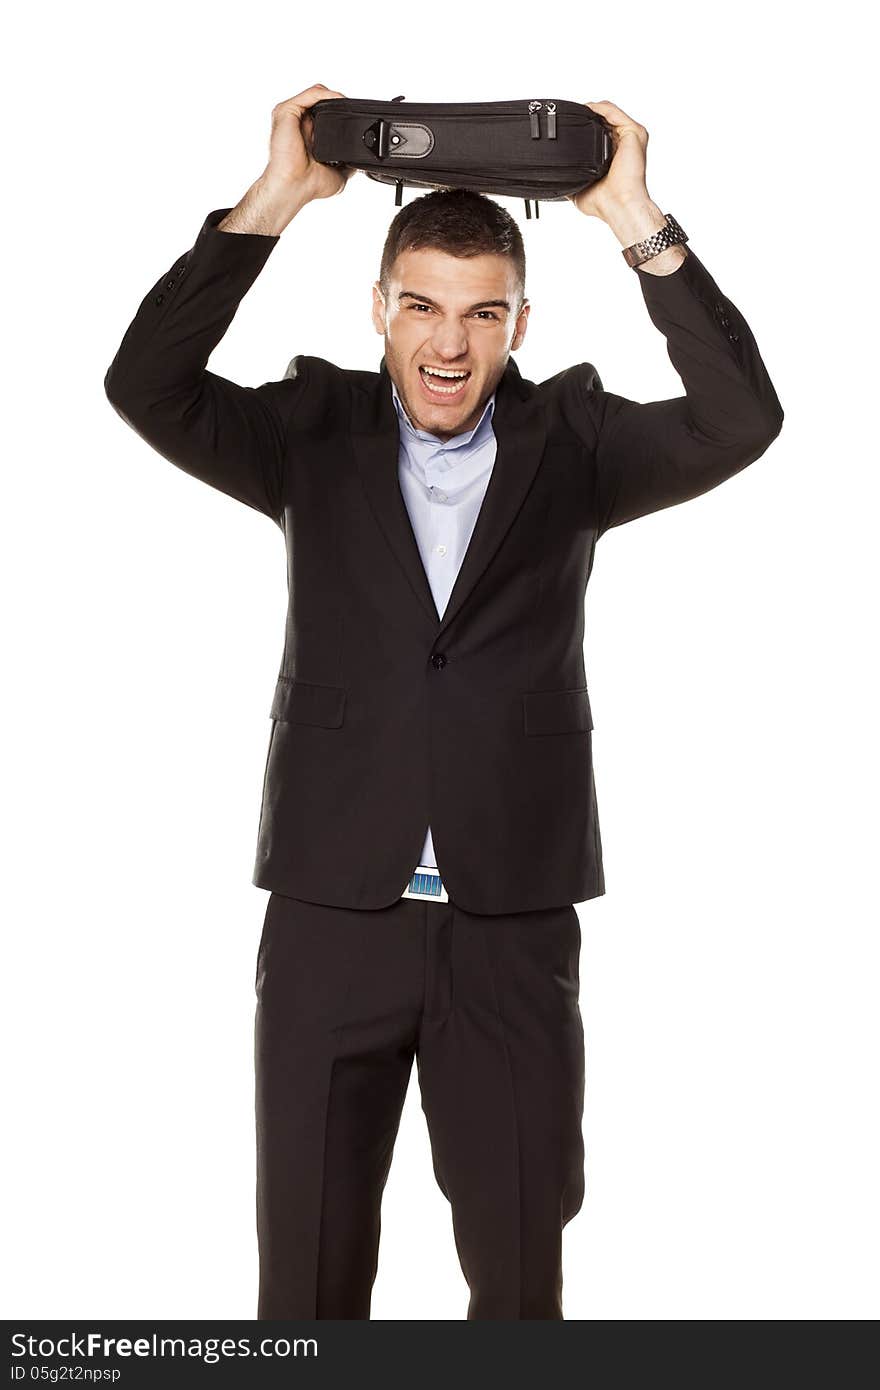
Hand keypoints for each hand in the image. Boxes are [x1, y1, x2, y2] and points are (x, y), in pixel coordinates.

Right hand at [261, 83, 356, 203]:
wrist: (295, 186)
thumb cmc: (309, 185)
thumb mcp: (338, 174)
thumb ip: (348, 162)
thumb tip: (361, 159)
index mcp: (308, 136)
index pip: (325, 115)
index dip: (340, 113)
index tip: (356, 117)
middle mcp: (299, 124)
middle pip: (321, 102)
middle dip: (339, 103)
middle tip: (353, 111)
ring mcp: (291, 116)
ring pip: (316, 95)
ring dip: (334, 96)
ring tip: (347, 105)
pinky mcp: (286, 111)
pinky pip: (310, 94)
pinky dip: (326, 94)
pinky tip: (338, 101)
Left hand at [567, 100, 651, 219]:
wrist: (617, 205)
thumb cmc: (604, 203)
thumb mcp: (579, 190)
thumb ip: (570, 179)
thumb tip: (551, 178)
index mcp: (613, 154)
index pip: (599, 132)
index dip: (583, 126)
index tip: (567, 125)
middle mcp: (623, 144)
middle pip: (603, 119)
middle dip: (586, 114)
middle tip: (568, 115)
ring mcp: (630, 137)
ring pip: (608, 112)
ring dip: (591, 108)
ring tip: (576, 110)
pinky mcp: (634, 132)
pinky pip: (614, 112)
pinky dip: (599, 107)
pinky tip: (586, 109)